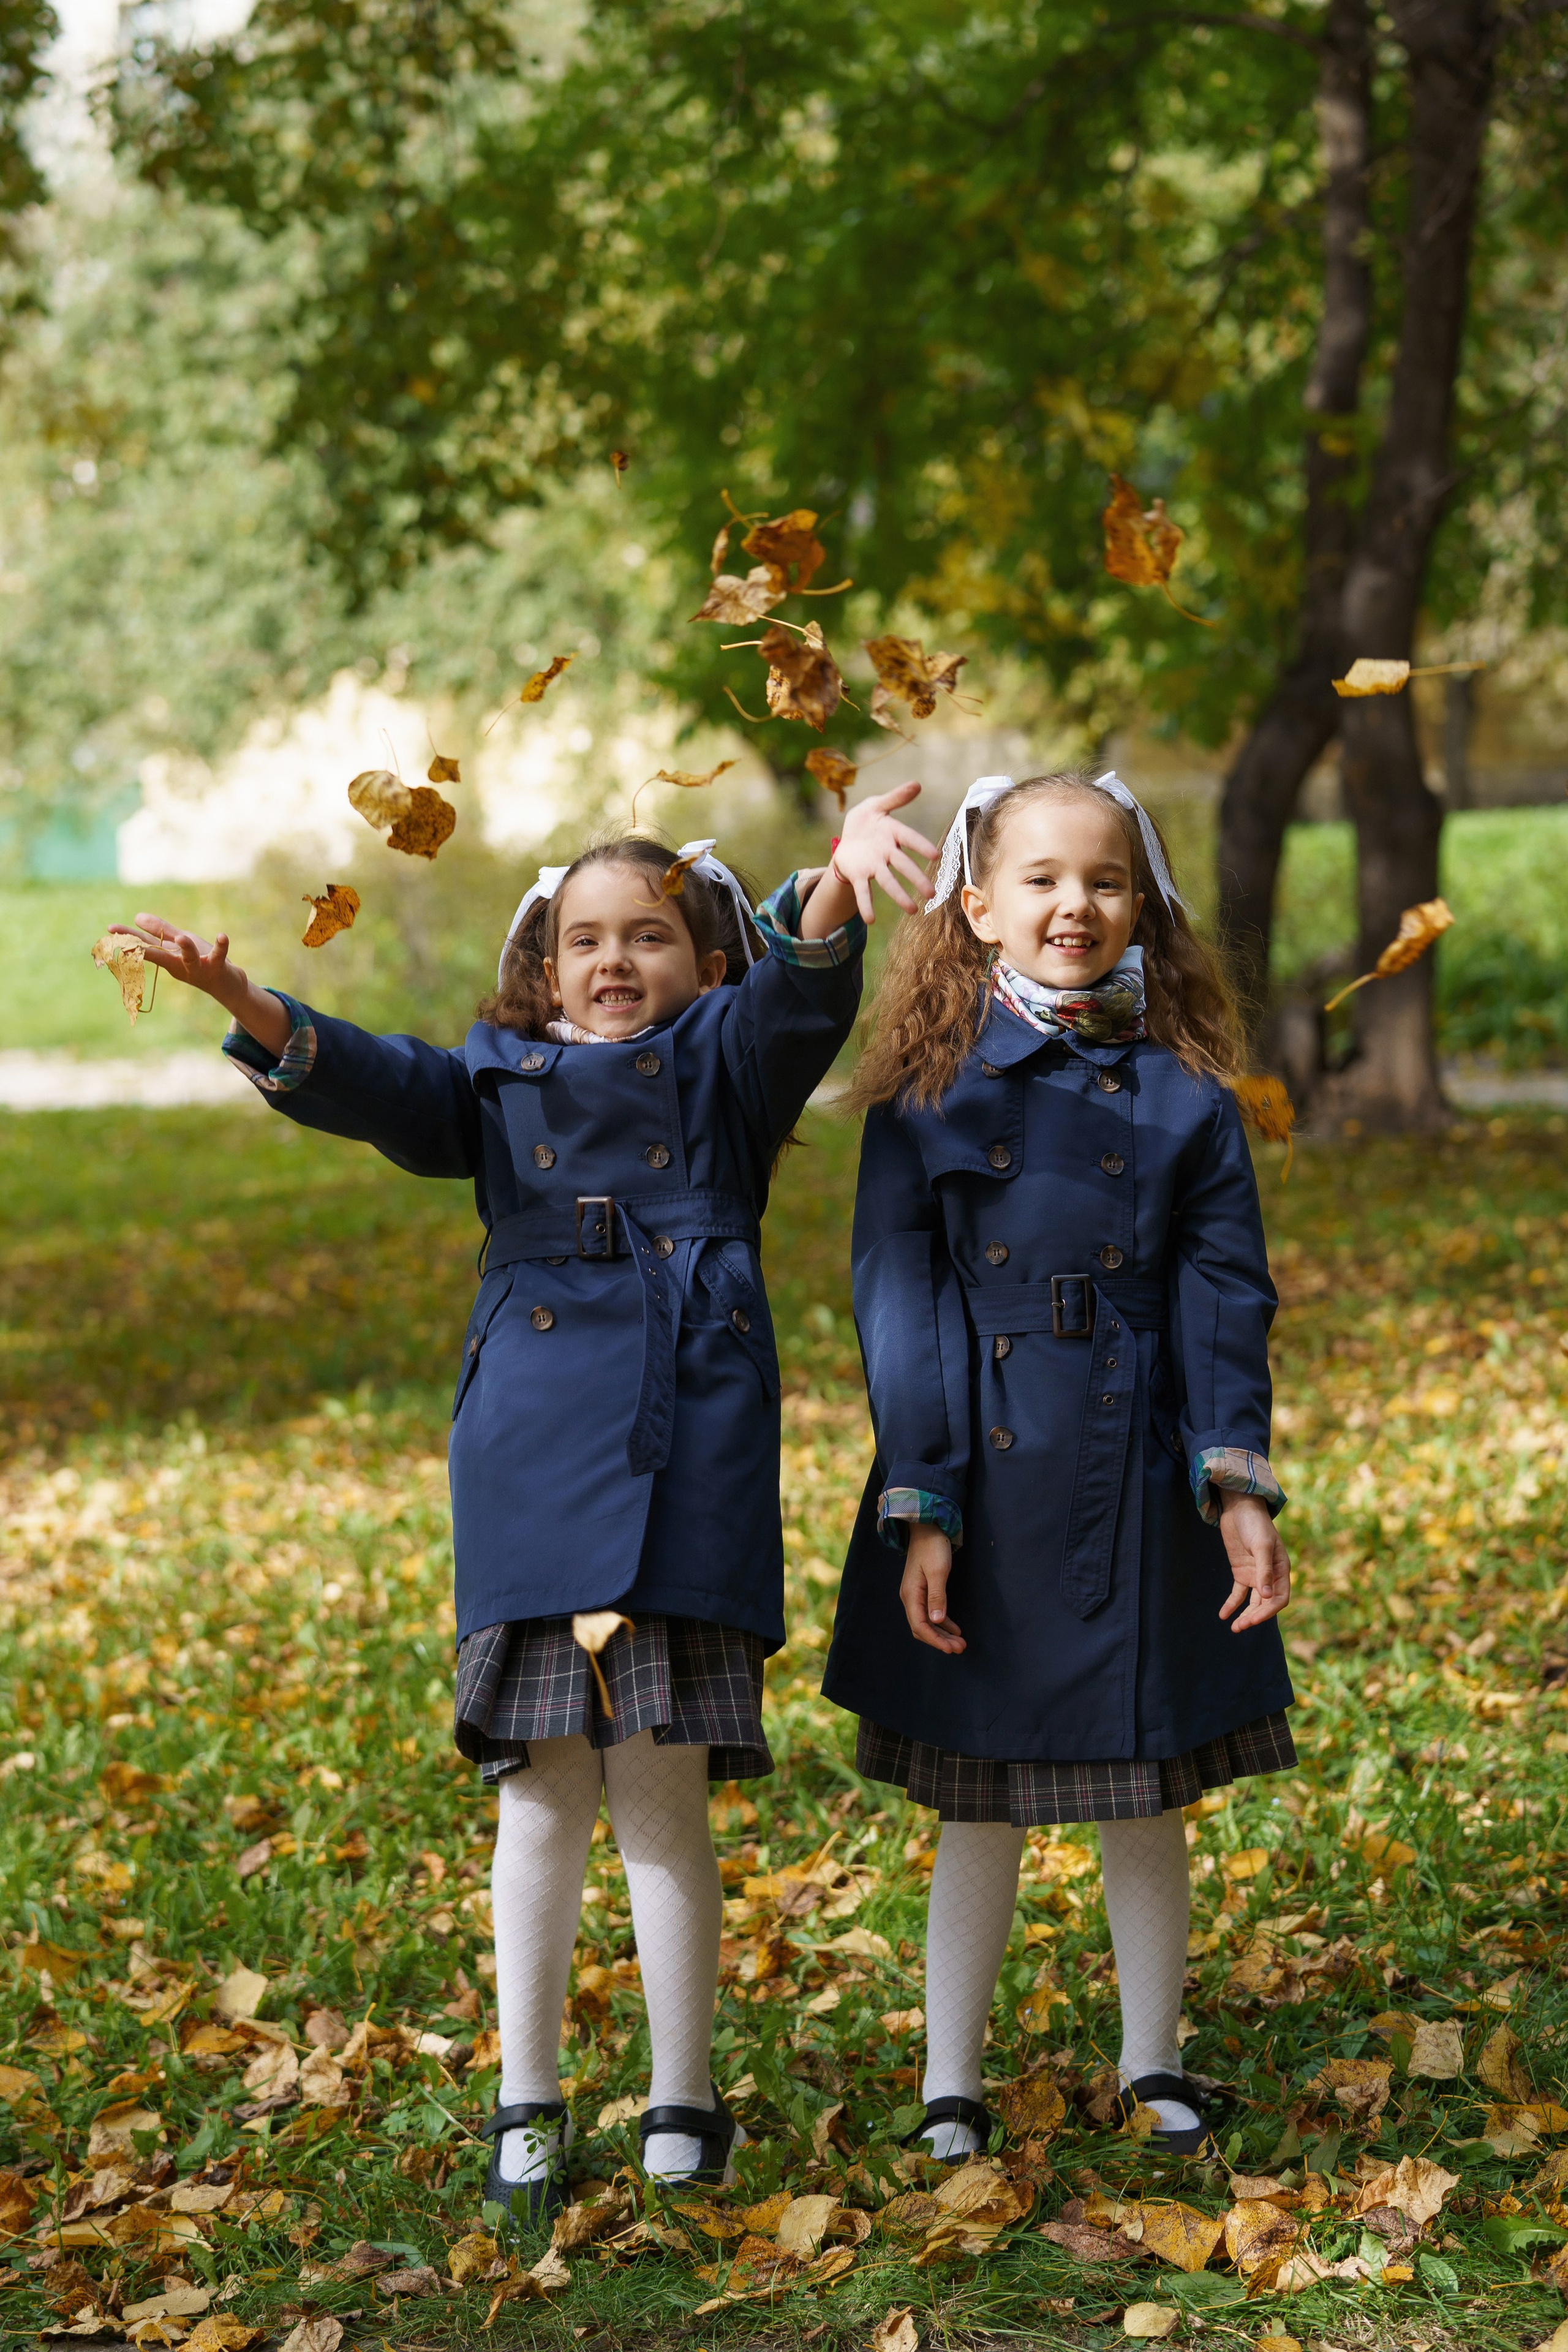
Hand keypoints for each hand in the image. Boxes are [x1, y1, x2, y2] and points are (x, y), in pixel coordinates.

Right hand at [111, 912, 291, 1059]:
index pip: (144, 945)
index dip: (128, 937)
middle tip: (124, 941)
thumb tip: (137, 917)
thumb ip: (160, 931)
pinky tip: (222, 935)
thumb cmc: (200, 960)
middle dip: (142, 947)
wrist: (226, 983)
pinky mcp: (217, 966)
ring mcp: (198, 967)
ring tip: (182, 937)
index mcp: (168, 957)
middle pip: (159, 955)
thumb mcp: (178, 944)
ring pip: (190, 957)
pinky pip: (219, 954)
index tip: (110, 929)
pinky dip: (221, 946)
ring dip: (186, 948)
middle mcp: (179, 964)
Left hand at [833, 782, 937, 918]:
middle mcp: (886, 852)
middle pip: (903, 866)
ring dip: (899, 896)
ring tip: (912, 911)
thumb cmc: (866, 820)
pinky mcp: (859, 876)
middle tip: (931, 893)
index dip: (921, 846)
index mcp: (892, 833)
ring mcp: (873, 866)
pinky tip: (870, 919)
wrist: (846, 838)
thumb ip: (895, 797)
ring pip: (888, 882)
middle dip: (916, 879)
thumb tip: (917, 784)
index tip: (935, 856)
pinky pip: (863, 891)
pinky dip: (866, 905)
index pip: (909, 839)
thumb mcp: (876, 805)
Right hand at [899, 1523, 964, 1653]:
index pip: (920, 1626)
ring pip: (927, 1622)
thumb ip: (937, 1596)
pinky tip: (954, 1629)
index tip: (951, 1649)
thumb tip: (936, 1621)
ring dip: (942, 1634)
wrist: (927, 1527)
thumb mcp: (938, 1570)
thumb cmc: (933, 1547)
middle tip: (960, 1648)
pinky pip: (930, 1613)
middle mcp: (910, 1598)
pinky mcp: (923, 1591)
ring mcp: (915, 1595)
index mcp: (911, 1595)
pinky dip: (942, 1623)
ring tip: (960, 1643)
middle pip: (922, 1628)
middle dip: (940, 1640)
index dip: (935, 1640)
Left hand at [1217, 1491, 1290, 1631]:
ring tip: (1235, 1628)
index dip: (1268, 1611)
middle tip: (1240, 1627)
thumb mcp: (1261, 1545)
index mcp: (1282, 1569)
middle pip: (1265, 1603)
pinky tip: (1223, 1615)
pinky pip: (1238, 1593)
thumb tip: (1267, 1594)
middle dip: (1254, 1616)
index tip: (1254, 1619)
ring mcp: (1255, 1575)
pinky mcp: (1241, 1572)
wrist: (1239, 1509)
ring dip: (1245, 1614)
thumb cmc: (1255, 1524)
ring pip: (1252, 1601)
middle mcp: (1270, 1575)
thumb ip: (1264, 1569)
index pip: (1279, 1598)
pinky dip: (1231, 1604)